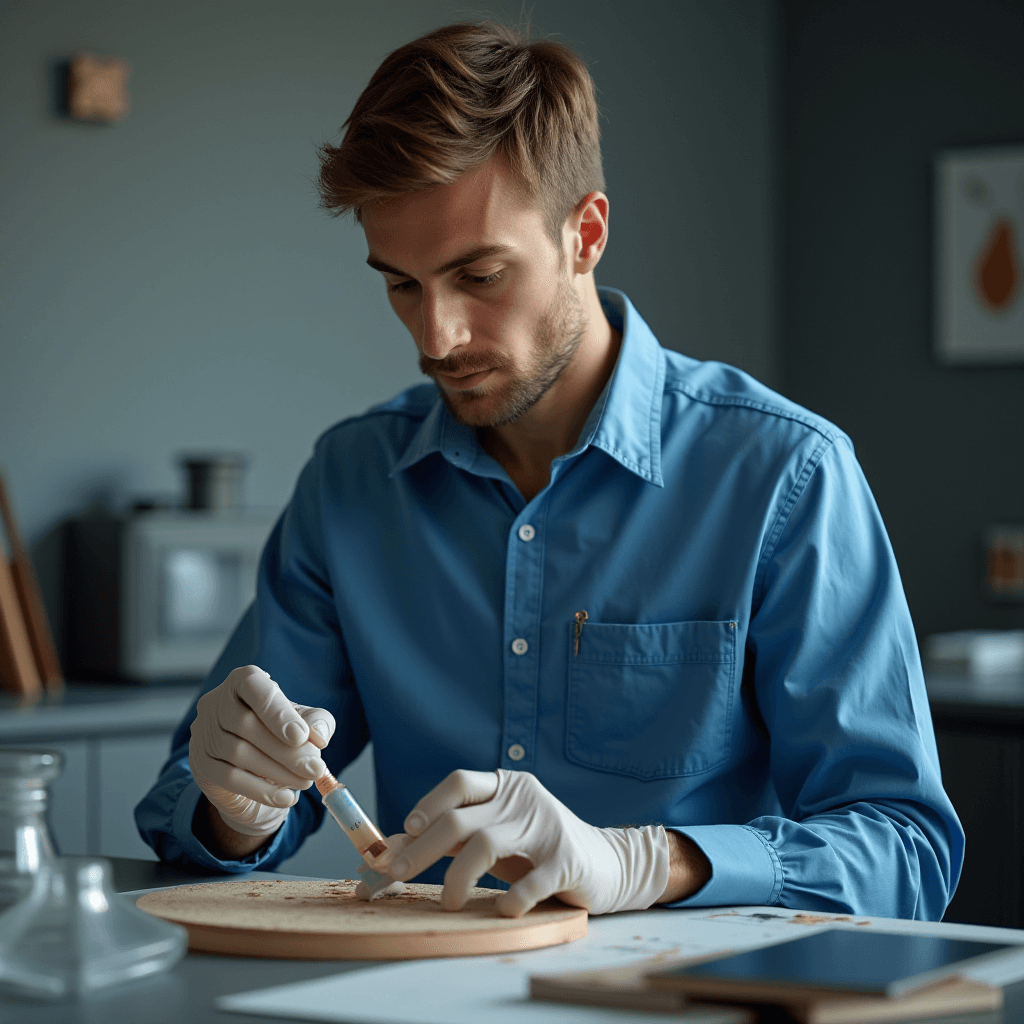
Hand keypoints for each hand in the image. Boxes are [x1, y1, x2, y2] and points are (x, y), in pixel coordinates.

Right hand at [188, 665, 335, 836]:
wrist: (256, 774)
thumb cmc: (282, 736)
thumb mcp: (306, 724)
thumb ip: (317, 723)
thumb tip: (318, 735)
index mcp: (242, 681)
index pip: (252, 685)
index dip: (276, 712)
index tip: (301, 736)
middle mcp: (216, 702)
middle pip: (246, 724)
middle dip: (286, 750)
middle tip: (315, 768)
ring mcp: (203, 733)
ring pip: (238, 753)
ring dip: (278, 771)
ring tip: (306, 782)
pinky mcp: (200, 764)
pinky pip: (230, 779)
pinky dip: (262, 791)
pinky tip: (286, 797)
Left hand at [388, 769, 671, 916]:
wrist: (608, 863)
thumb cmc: (537, 848)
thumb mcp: (494, 833)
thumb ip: (450, 836)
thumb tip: (392, 846)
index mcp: (506, 786)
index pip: (459, 782)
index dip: (428, 803)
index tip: (405, 831)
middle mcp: (523, 800)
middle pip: (461, 818)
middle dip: (422, 848)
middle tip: (398, 874)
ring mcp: (546, 827)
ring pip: (486, 843)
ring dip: (457, 877)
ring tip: (448, 902)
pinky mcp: (567, 861)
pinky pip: (531, 881)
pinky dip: (511, 898)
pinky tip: (501, 909)